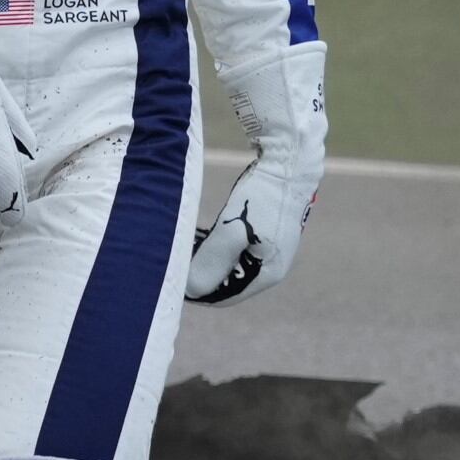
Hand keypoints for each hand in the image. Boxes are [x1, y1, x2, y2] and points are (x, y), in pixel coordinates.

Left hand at [184, 40, 324, 304]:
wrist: (290, 162)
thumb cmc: (262, 196)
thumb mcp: (232, 230)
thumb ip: (211, 261)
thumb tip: (190, 289)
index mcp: (267, 273)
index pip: (224, 297)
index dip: (196, 292)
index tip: (170, 280)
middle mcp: (271, 267)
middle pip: (227, 281)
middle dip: (200, 274)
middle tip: (172, 262)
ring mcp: (271, 249)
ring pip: (230, 264)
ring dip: (206, 259)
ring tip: (182, 249)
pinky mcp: (267, 233)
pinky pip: (235, 249)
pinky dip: (215, 246)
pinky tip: (199, 236)